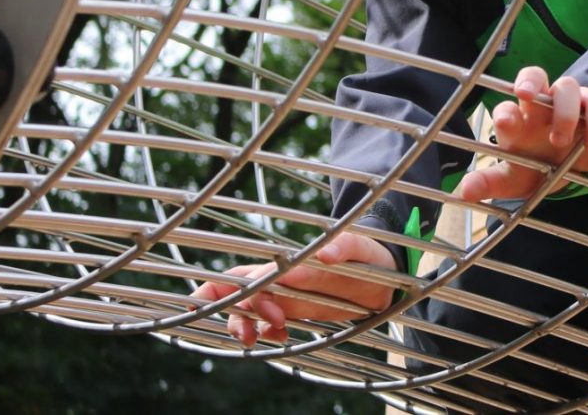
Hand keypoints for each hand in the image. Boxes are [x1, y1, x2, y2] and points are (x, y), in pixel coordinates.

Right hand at [188, 232, 396, 346]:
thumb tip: (325, 254)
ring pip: (249, 313)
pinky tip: (280, 336)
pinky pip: (270, 324)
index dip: (215, 288)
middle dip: (236, 316)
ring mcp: (287, 296)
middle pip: (239, 296)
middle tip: (254, 332)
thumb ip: (344, 247)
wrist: (387, 272)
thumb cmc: (369, 253)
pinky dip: (267, 332)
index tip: (200, 304)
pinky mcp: (297, 309)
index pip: (242, 274)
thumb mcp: (361, 247)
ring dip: (246, 326)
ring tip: (261, 338)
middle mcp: (280, 279)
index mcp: (286, 263)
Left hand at [458, 66, 587, 201]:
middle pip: (534, 75)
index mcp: (518, 121)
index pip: (506, 107)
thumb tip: (464, 193)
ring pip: (566, 86)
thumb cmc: (541, 167)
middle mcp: (540, 106)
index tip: (506, 123)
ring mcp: (567, 102)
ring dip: (563, 111)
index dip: (505, 113)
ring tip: (559, 141)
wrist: (579, 170)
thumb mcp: (515, 181)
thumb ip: (491, 183)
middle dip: (529, 80)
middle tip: (525, 93)